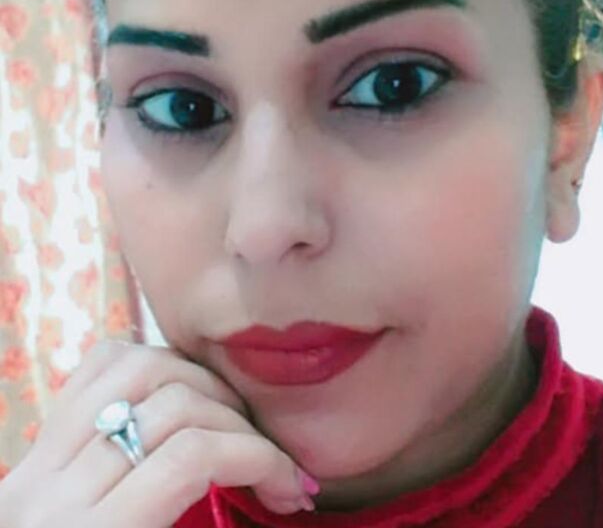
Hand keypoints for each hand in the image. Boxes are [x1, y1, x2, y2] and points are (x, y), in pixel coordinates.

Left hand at [0, 341, 316, 527]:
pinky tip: (178, 386)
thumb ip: (205, 523)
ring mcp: (41, 454)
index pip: (189, 458)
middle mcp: (55, 486)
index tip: (292, 483)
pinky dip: (151, 360)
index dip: (258, 458)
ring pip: (139, 366)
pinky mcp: (41, 436)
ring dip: (202, 382)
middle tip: (270, 458)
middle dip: (241, 424)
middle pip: (172, 405)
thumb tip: (288, 489)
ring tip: (228, 417)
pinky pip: (100, 365)